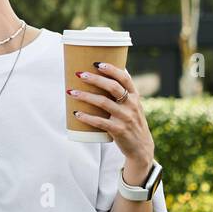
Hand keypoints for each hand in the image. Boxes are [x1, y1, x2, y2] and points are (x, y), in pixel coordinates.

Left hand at [67, 62, 154, 179]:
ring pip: (103, 103)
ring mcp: (125, 118)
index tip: (97, 63)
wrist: (141, 148)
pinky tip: (76, 113)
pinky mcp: (118, 130)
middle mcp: (131, 105)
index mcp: (135, 96)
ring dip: (85, 96)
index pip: (124, 78)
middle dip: (95, 79)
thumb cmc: (132, 123)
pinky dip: (86, 117)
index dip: (111, 69)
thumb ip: (123, 94)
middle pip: (112, 87)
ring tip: (71, 92)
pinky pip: (99, 122)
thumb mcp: (133, 107)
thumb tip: (110, 75)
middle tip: (80, 74)